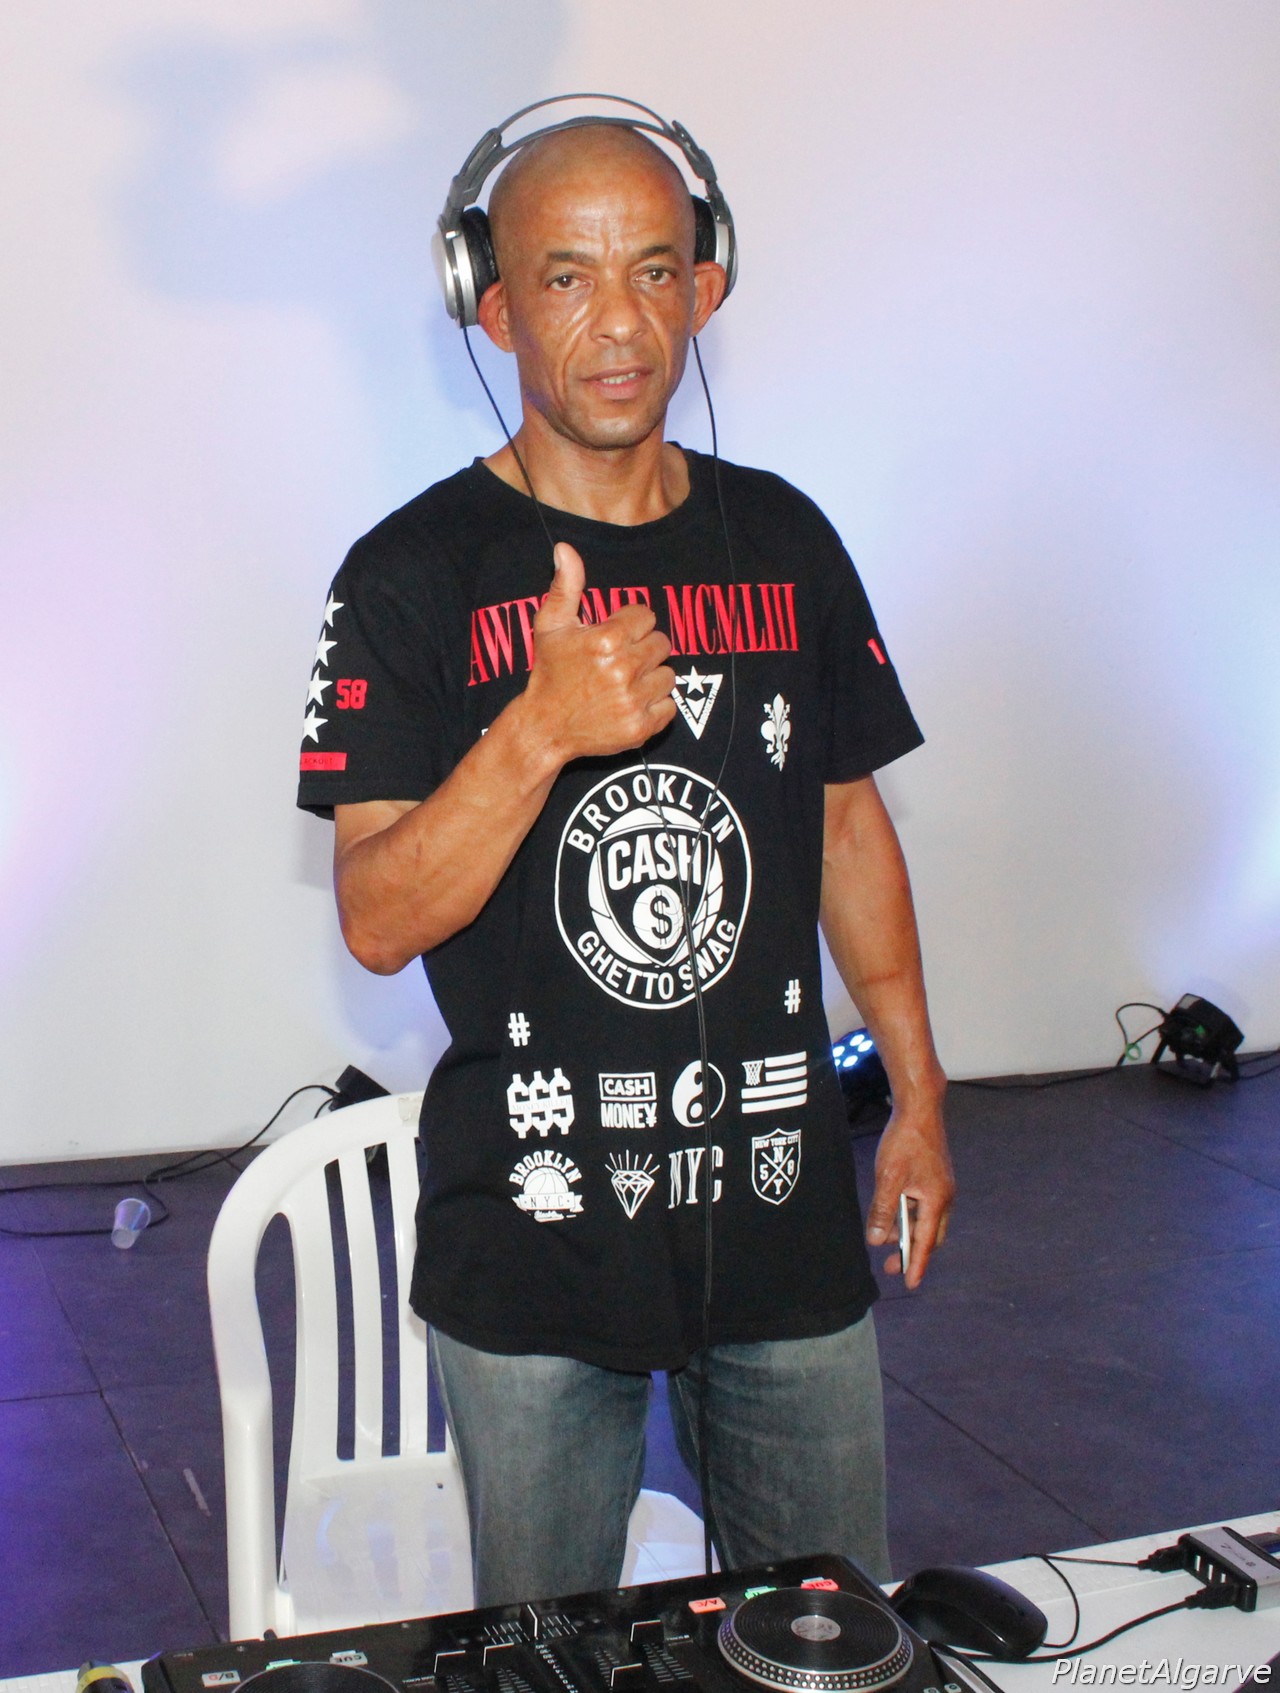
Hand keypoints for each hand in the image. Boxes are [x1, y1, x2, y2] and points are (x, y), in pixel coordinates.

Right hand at [525, 542, 676, 762]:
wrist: (544, 727)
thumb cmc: (549, 673)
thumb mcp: (551, 626)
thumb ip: (565, 586)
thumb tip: (565, 549)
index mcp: (606, 639)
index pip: (646, 616)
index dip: (630, 625)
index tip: (614, 637)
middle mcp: (623, 669)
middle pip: (662, 644)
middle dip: (643, 649)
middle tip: (620, 661)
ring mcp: (634, 701)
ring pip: (668, 675)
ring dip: (651, 677)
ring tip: (625, 683)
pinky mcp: (641, 727)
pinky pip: (670, 706)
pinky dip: (655, 706)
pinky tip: (632, 703)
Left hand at [865, 1104, 953, 1289]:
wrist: (920, 1108)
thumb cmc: (905, 1141)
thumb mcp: (889, 1177)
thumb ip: (883, 1210)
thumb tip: (877, 1240)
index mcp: (936, 1200)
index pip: (925, 1242)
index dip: (916, 1264)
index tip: (910, 1284)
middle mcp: (944, 1196)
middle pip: (930, 1236)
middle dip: (913, 1253)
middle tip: (893, 1268)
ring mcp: (941, 1186)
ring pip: (926, 1221)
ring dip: (909, 1233)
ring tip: (887, 1242)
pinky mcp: (935, 1177)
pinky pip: (924, 1206)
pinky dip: (910, 1216)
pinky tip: (894, 1215)